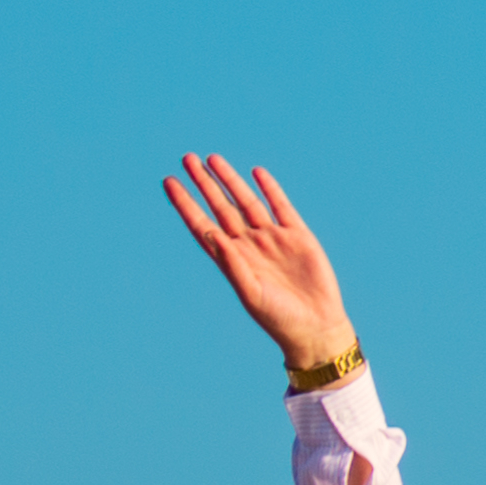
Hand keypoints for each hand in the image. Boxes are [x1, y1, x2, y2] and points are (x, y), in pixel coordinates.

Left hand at [161, 154, 354, 373]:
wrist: (316, 326)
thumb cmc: (278, 317)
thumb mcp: (249, 292)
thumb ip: (231, 263)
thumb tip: (211, 233)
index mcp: (230, 259)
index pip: (201, 224)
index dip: (184, 203)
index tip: (169, 182)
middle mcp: (248, 244)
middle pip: (220, 206)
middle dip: (204, 183)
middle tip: (187, 158)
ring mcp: (272, 238)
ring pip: (246, 202)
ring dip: (230, 180)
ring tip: (213, 158)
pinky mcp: (298, 236)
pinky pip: (280, 207)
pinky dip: (269, 189)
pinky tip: (257, 173)